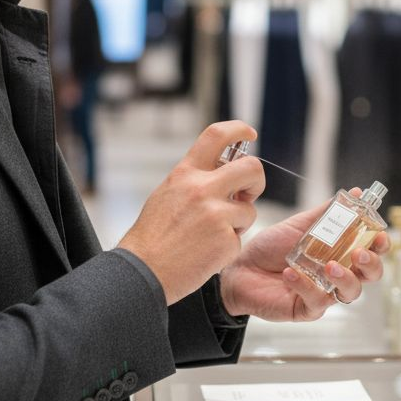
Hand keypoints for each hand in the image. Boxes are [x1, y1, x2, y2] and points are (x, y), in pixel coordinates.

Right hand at [120, 121, 265, 304]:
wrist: (143, 271)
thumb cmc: (153, 237)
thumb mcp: (168, 194)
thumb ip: (195, 180)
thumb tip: (223, 172)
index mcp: (185, 174)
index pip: (217, 135)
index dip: (239, 129)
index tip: (250, 134)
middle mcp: (202, 188)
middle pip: (252, 168)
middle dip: (257, 181)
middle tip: (248, 194)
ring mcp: (216, 214)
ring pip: (249, 210)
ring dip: (239, 223)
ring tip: (212, 235)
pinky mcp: (226, 240)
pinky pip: (240, 238)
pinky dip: (228, 247)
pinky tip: (207, 252)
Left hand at [218, 190, 390, 320]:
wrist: (238, 268)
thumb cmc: (270, 248)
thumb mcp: (300, 226)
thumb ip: (328, 213)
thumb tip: (356, 194)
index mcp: (340, 253)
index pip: (371, 251)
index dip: (381, 245)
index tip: (379, 234)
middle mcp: (337, 274)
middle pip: (369, 275)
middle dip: (370, 264)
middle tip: (359, 253)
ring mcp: (324, 293)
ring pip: (351, 292)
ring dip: (345, 278)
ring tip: (328, 266)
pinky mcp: (307, 309)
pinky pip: (317, 302)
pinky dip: (306, 286)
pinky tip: (290, 273)